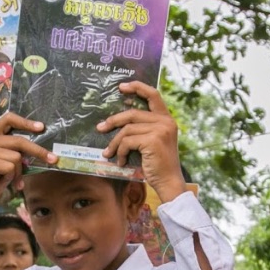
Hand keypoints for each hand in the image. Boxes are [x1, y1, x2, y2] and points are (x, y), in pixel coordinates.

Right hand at [0, 113, 55, 210]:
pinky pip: (10, 167)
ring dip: (19, 171)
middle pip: (19, 141)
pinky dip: (13, 177)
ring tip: (12, 177)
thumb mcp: (9, 158)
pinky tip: (4, 181)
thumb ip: (19, 149)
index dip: (26, 122)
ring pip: (16, 157)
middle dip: (38, 151)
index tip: (41, 127)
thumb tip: (44, 148)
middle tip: (53, 159)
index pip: (9, 119)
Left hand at [98, 82, 185, 201]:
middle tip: (100, 128)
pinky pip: (127, 141)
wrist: (169, 183)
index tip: (121, 87)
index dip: (137, 87)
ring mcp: (160, 130)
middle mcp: (166, 121)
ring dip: (115, 143)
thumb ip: (144, 128)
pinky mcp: (153, 140)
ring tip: (109, 153)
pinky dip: (121, 152)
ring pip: (127, 129)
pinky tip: (121, 162)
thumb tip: (118, 121)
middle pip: (132, 113)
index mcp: (167, 119)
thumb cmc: (158, 165)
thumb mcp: (153, 142)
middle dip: (114, 121)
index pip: (153, 94)